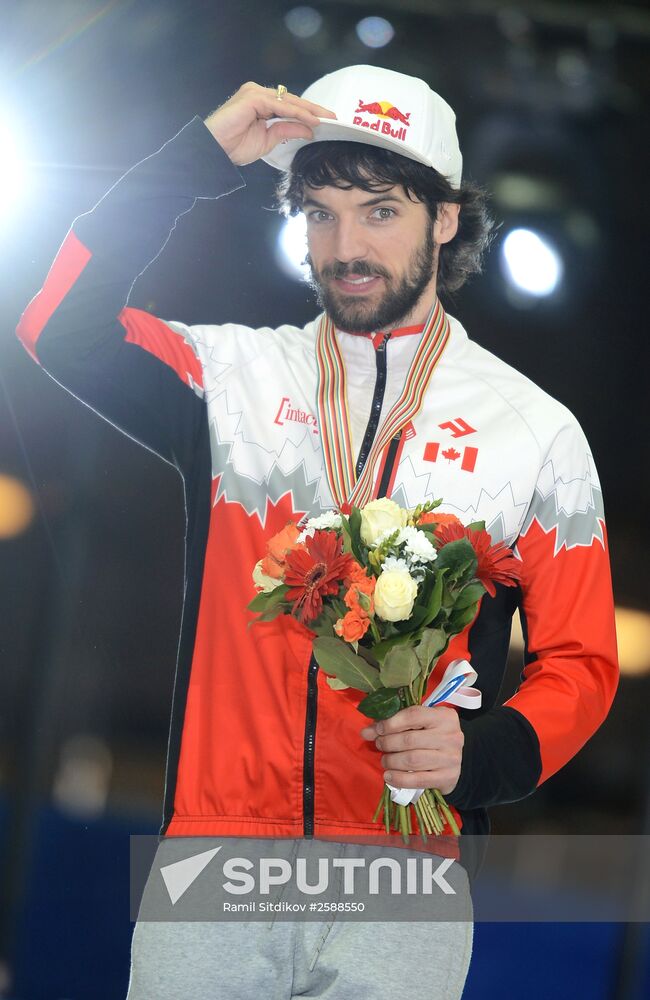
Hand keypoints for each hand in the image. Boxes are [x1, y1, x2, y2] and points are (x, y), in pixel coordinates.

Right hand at [203, 81, 336, 165]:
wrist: (214, 151)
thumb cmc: (234, 146)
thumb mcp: (268, 140)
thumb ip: (287, 130)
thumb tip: (309, 128)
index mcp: (260, 103)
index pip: (289, 105)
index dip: (308, 113)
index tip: (326, 121)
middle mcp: (258, 94)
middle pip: (291, 100)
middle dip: (313, 109)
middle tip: (333, 117)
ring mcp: (254, 93)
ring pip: (288, 100)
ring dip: (308, 110)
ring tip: (325, 119)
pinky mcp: (252, 97)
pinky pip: (280, 105)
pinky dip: (297, 113)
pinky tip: (310, 120)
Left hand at [359, 705, 463, 794]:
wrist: (454, 759)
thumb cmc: (433, 736)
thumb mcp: (421, 723)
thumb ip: (396, 723)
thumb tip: (367, 732)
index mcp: (444, 717)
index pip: (413, 715)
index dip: (391, 722)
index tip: (377, 729)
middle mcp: (451, 736)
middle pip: (410, 739)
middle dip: (388, 743)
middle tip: (379, 744)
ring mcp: (450, 758)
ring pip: (412, 760)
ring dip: (392, 761)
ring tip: (385, 760)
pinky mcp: (447, 777)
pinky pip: (418, 780)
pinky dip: (399, 779)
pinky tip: (388, 776)